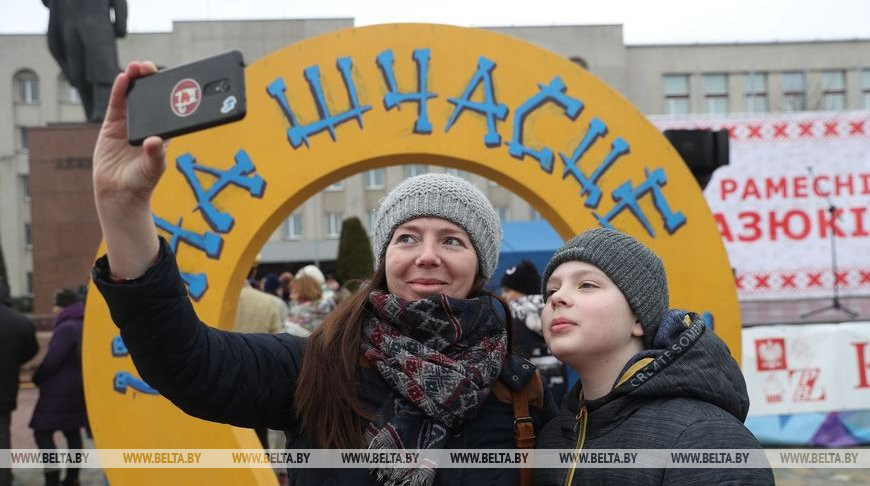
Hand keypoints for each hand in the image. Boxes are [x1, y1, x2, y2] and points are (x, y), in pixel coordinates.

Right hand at [92, 61, 162, 278]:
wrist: (119, 193)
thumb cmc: (142, 182)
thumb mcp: (153, 168)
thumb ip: (155, 155)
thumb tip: (154, 141)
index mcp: (162, 132)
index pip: (167, 107)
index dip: (168, 92)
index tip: (171, 79)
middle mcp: (147, 125)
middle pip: (149, 98)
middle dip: (149, 81)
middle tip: (150, 68)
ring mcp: (129, 124)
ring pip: (132, 97)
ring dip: (134, 81)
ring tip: (136, 67)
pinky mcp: (112, 126)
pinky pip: (116, 105)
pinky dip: (118, 91)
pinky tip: (122, 79)